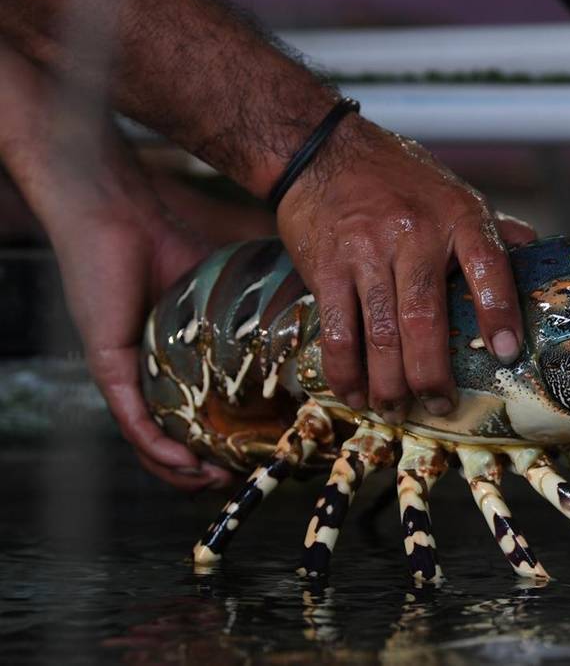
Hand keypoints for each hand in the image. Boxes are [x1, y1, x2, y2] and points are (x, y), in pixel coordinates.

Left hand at [0, 44, 231, 489]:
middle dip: (206, 471)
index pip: (205, 416)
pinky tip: (184, 463)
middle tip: (241, 479)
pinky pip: (132, 420)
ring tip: (214, 481)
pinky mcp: (110, 366)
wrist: (124, 214)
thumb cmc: (175, 243)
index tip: (266, 454)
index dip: (232, 444)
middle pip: (175, 441)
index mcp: (182, 363)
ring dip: (181, 472)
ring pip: (150, 442)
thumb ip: (268, 310)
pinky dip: (157, 448)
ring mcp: (128, 374)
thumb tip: (331, 318)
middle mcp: (152, 376)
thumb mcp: (234, 290)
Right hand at [277, 119, 528, 421]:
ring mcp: (367, 252)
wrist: (323, 149)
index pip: (488, 267)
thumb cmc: (401, 179)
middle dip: (432, 374)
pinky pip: (336, 330)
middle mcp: (414, 234)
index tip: (507, 353)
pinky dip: (345, 370)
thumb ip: (495, 233)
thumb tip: (541, 260)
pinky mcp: (327, 267)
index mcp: (458, 217)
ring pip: (379, 334)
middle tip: (440, 406)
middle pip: (424, 319)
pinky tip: (355, 393)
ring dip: (389, 384)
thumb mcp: (456, 194)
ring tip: (398, 410)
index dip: (499, 313)